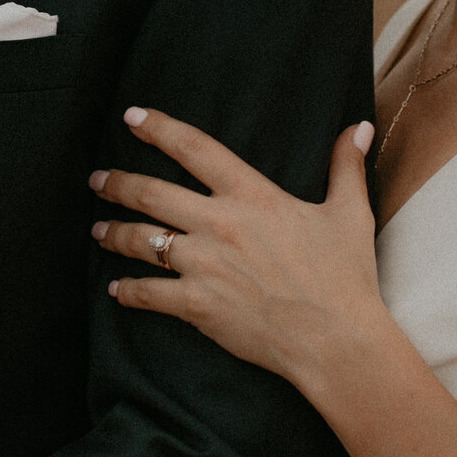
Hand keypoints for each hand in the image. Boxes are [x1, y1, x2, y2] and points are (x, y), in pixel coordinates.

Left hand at [91, 110, 384, 393]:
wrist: (334, 339)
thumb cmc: (344, 277)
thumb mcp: (350, 214)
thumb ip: (345, 167)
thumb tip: (357, 127)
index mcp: (252, 195)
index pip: (195, 149)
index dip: (159, 129)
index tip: (132, 118)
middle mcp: (219, 223)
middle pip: (151, 193)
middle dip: (117, 183)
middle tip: (98, 180)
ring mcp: (203, 264)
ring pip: (141, 240)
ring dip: (113, 233)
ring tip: (98, 230)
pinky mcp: (196, 304)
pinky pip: (147, 293)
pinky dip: (127, 290)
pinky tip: (116, 289)